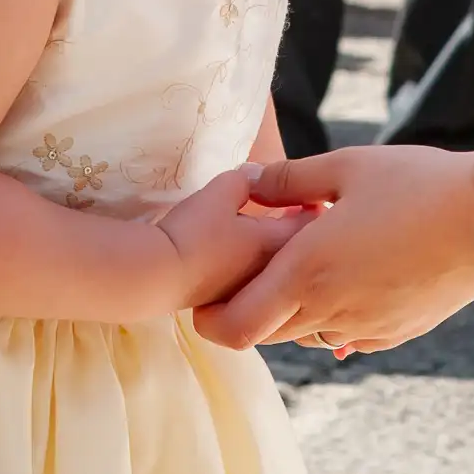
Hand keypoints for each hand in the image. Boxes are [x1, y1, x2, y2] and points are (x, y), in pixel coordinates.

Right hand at [158, 168, 313, 311]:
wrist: (161, 276)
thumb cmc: (196, 231)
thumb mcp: (221, 191)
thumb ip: (244, 180)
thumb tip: (254, 174)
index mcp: (276, 242)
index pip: (311, 220)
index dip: (313, 200)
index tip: (306, 189)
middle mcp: (270, 271)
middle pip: (298, 246)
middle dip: (298, 227)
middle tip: (290, 207)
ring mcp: (249, 290)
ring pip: (274, 264)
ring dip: (275, 247)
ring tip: (263, 227)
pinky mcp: (228, 300)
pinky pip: (253, 278)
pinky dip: (253, 263)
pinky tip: (236, 251)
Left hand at [193, 146, 473, 353]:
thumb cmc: (419, 183)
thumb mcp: (347, 166)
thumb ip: (288, 181)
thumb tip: (246, 183)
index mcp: (309, 271)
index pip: (235, 327)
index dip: (209, 320)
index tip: (203, 295)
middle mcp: (332, 311)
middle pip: (263, 336)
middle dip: (246, 310)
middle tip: (248, 268)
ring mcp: (365, 328)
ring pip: (302, 338)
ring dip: (289, 311)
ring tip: (302, 263)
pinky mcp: (395, 334)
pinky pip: (341, 338)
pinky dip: (327, 317)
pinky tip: (343, 277)